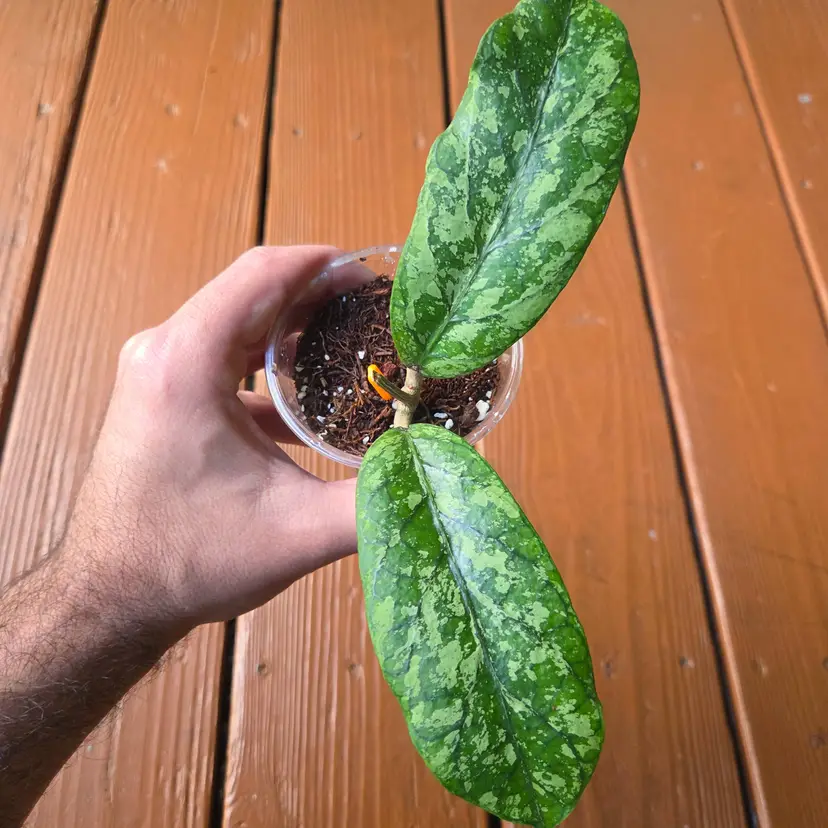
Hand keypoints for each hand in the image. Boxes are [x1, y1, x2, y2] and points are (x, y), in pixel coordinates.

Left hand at [65, 246, 356, 630]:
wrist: (109, 599)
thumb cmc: (188, 561)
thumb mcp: (297, 533)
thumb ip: (378, 501)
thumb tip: (446, 478)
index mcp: (186, 362)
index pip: (263, 274)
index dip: (326, 264)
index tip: (378, 275)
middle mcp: (164, 351)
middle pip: (253, 291)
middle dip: (320, 293)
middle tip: (380, 313)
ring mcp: (158, 371)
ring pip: (238, 321)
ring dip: (296, 326)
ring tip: (355, 342)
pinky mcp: (163, 394)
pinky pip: (224, 356)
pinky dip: (271, 362)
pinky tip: (313, 392)